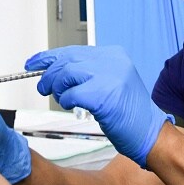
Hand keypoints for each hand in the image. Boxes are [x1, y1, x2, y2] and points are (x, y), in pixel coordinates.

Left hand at [25, 46, 173, 167]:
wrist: (150, 134)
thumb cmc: (128, 113)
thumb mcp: (111, 82)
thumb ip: (88, 72)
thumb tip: (54, 70)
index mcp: (114, 54)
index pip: (74, 50)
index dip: (49, 56)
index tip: (33, 62)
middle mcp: (112, 61)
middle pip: (67, 60)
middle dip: (49, 75)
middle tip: (42, 87)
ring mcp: (109, 76)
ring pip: (66, 74)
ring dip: (57, 89)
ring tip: (60, 98)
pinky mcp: (103, 95)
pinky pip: (71, 94)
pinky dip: (66, 101)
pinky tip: (72, 106)